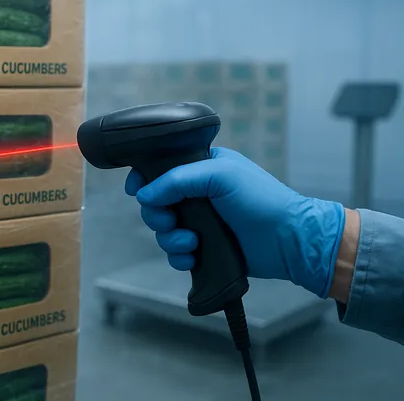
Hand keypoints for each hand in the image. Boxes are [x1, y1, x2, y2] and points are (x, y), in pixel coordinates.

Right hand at [125, 147, 345, 297]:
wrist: (290, 241)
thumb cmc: (261, 200)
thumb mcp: (219, 175)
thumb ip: (176, 180)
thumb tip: (143, 194)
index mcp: (201, 168)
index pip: (161, 169)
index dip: (144, 180)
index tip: (136, 191)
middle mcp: (198, 194)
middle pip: (156, 203)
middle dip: (157, 215)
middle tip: (170, 221)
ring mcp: (201, 222)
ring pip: (164, 231)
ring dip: (170, 239)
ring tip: (191, 243)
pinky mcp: (205, 248)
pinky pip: (176, 253)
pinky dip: (179, 257)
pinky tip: (192, 257)